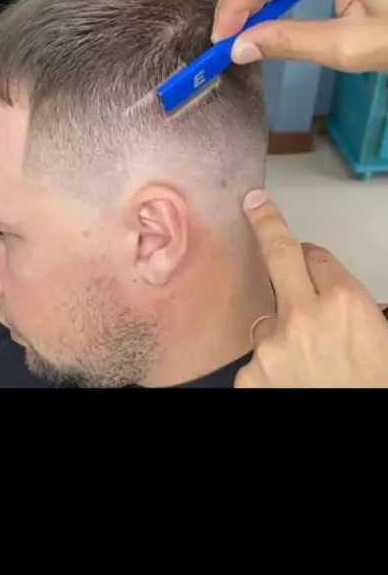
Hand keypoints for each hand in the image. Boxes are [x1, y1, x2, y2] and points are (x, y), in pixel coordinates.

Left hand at [234, 189, 387, 387]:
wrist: (361, 421)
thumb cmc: (373, 383)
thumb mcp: (379, 337)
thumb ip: (346, 304)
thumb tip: (321, 284)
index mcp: (347, 303)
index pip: (316, 256)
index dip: (314, 262)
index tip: (299, 247)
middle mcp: (306, 316)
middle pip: (279, 256)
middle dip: (266, 225)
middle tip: (253, 205)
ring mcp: (274, 346)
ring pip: (267, 317)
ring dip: (280, 329)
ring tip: (308, 363)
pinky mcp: (252, 375)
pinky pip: (257, 356)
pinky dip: (270, 365)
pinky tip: (291, 380)